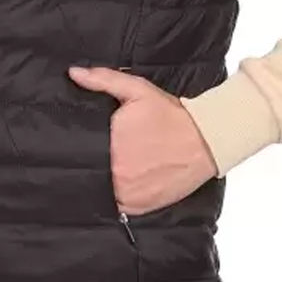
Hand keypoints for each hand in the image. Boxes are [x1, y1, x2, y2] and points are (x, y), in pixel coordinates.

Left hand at [67, 65, 218, 215]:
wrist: (206, 141)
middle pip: (91, 169)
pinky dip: (120, 193)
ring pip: (102, 189)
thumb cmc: (172, 116)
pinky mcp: (139, 208)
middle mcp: (117, 176)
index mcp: (110, 148)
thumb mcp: (137, 91)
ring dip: (106, 179)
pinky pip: (118, 204)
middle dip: (96, 159)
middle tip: (111, 148)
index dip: (83, 144)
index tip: (90, 139)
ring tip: (121, 163)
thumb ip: (103, 81)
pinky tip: (130, 178)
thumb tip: (75, 73)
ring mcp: (128, 195)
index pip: (81, 150)